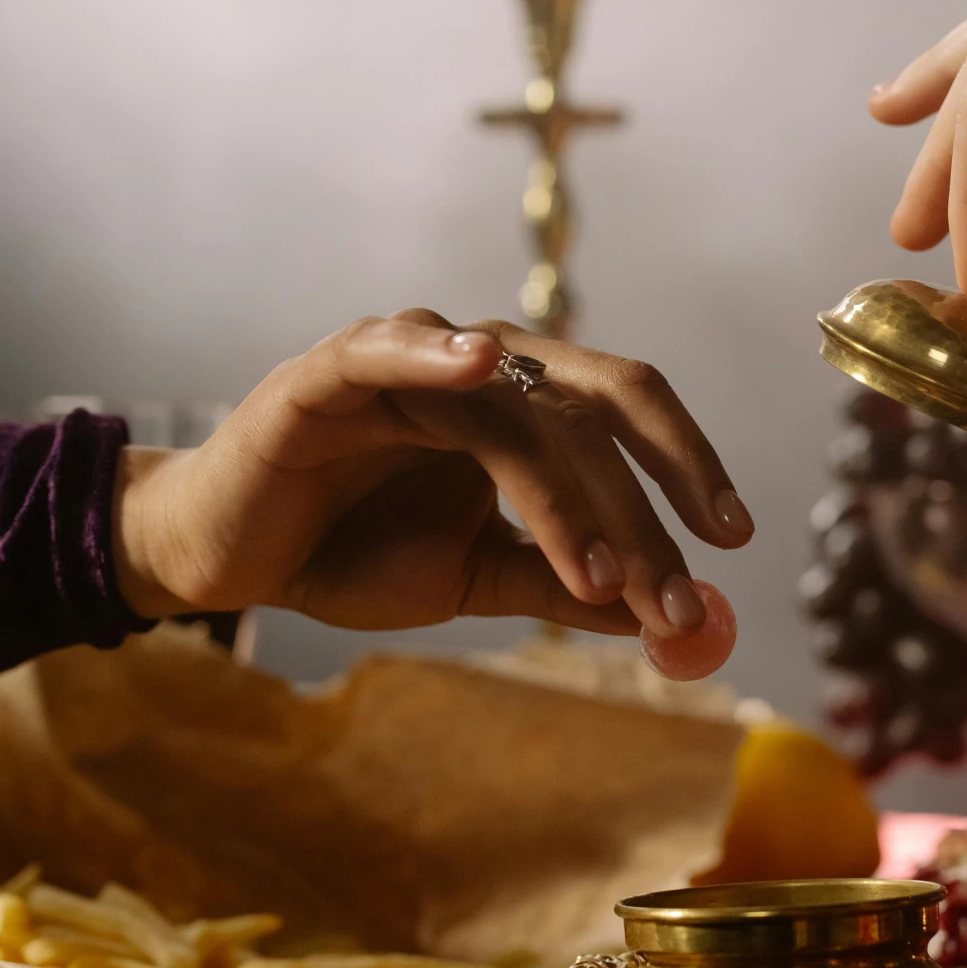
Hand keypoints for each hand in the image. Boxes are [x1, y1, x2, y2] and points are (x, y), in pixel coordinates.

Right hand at [107, 312, 752, 678]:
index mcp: (517, 404)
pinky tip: (479, 364)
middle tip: (700, 563)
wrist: (231, 559)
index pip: (622, 415)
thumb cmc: (349, 550)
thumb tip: (662, 617)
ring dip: (568, 497)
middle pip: (592, 401)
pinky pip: (391, 350)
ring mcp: (406, 360)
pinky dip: (436, 351)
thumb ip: (560, 583)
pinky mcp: (329, 372)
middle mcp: (476, 366)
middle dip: (655, 486)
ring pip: (514, 410)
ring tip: (600, 580)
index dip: (685, 467)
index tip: (735, 541)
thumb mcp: (474, 576)